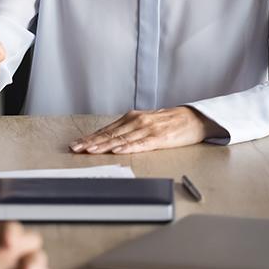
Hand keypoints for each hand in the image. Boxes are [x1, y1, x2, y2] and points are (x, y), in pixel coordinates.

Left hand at [68, 106, 220, 154]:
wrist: (193, 118)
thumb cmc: (168, 123)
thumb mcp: (144, 124)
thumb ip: (128, 131)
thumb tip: (109, 141)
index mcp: (131, 118)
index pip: (106, 130)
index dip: (90, 137)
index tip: (76, 143)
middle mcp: (136, 121)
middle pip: (110, 134)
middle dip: (90, 142)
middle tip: (75, 148)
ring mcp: (147, 129)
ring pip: (121, 138)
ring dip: (104, 145)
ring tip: (90, 150)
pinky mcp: (159, 137)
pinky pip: (141, 144)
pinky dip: (127, 147)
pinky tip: (117, 150)